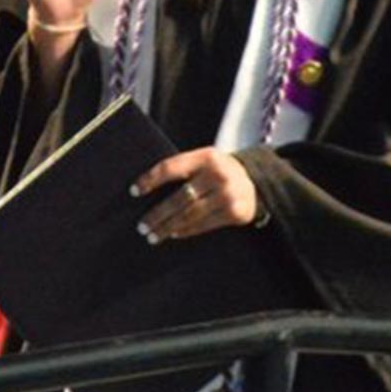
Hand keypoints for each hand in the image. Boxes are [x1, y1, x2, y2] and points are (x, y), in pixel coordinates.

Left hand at [131, 147, 258, 243]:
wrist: (256, 181)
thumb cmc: (218, 171)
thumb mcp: (205, 161)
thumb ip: (183, 169)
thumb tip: (147, 188)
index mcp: (206, 156)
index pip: (171, 167)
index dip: (150, 180)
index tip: (134, 192)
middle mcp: (218, 174)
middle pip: (180, 197)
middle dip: (158, 214)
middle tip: (142, 226)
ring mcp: (228, 195)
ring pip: (190, 214)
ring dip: (168, 226)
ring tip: (153, 235)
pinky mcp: (236, 213)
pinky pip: (204, 225)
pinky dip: (186, 231)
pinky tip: (173, 234)